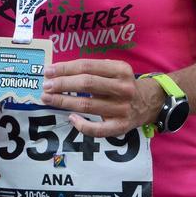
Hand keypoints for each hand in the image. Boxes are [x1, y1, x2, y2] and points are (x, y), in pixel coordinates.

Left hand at [41, 59, 163, 137]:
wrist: (150, 102)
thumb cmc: (123, 84)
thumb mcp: (114, 70)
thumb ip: (92, 69)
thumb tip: (58, 72)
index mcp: (120, 70)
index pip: (87, 66)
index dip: (65, 68)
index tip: (48, 71)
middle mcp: (123, 88)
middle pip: (86, 84)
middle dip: (62, 84)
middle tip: (45, 86)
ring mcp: (123, 109)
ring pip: (87, 105)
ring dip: (64, 102)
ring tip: (48, 99)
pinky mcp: (121, 127)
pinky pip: (98, 130)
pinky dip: (82, 125)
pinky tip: (70, 118)